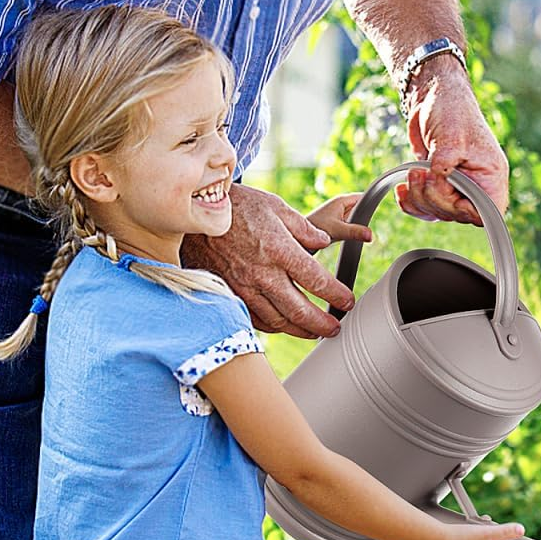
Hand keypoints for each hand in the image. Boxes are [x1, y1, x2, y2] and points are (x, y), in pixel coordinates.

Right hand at [182, 184, 359, 338]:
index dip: (336, 295)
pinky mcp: (229, 294)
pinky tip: (283, 325)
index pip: (317, 281)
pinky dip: (273, 327)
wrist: (194, 215)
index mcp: (280, 250)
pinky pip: (254, 319)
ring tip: (314, 332)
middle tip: (335, 329)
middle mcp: (263, 274)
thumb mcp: (275, 206)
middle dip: (322, 325)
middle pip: (300, 311)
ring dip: (299, 331)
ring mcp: (244, 288)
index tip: (346, 301)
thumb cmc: (236, 207)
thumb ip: (303, 227)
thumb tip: (322, 242)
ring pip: (278, 321)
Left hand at [305, 193, 373, 250]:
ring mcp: (338, 214)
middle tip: (370, 226)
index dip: (372, 202)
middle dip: (366, 215)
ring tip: (360, 232)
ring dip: (359, 224)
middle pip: (361, 207)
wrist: (300, 238)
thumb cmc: (315, 228)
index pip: (363, 197)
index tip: (380, 211)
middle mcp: (340, 204)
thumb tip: (371, 235)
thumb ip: (355, 232)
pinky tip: (353, 236)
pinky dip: (353, 229)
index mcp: (341, 200)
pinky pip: (350, 224)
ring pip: (355, 217)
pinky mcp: (336, 222)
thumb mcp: (338, 230)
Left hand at [400, 73, 509, 223]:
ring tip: (412, 172)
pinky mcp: (437, 186)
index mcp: (490, 177)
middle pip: (456, 214)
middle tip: (421, 170)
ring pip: (437, 213)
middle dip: (434, 196)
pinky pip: (423, 208)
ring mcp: (455, 189)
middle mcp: (476, 188)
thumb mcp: (452, 135)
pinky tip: (402, 189)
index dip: (468, 212)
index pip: (488, 213)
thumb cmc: (453, 111)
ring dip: (418, 197)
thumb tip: (437, 177)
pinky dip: (410, 203)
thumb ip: (445, 160)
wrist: (435, 99)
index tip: (451, 195)